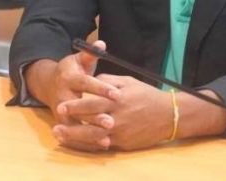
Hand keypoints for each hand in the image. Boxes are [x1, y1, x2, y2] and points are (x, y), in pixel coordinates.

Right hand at [26, 40, 119, 151]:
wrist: (49, 84)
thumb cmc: (70, 71)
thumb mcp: (78, 60)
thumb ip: (90, 54)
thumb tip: (101, 43)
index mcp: (69, 78)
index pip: (85, 83)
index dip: (100, 89)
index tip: (116, 94)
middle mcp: (63, 96)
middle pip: (80, 108)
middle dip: (95, 116)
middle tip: (112, 121)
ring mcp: (62, 112)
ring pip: (76, 124)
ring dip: (91, 132)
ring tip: (108, 136)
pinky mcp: (63, 124)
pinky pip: (75, 135)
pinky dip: (88, 141)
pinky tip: (103, 144)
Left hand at [56, 74, 172, 150]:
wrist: (169, 115)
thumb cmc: (146, 94)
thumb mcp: (127, 81)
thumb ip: (107, 80)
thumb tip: (91, 80)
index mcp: (116, 100)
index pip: (92, 104)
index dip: (75, 106)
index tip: (61, 106)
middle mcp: (117, 117)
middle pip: (90, 121)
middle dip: (71, 123)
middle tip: (56, 123)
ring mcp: (120, 132)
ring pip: (94, 137)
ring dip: (75, 137)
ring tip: (60, 135)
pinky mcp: (124, 144)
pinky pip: (104, 145)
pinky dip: (89, 145)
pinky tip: (77, 143)